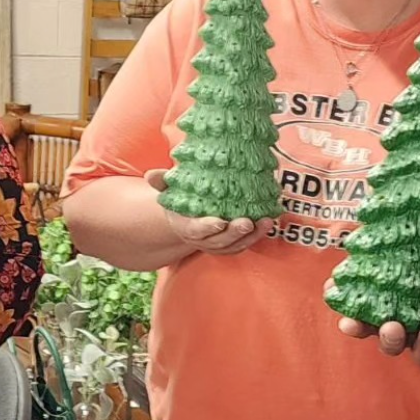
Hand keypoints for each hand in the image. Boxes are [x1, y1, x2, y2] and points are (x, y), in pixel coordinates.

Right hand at [146, 168, 276, 256]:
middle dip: (234, 233)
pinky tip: (269, 221)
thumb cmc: (180, 200)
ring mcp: (218, 244)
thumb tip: (150, 175)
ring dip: (252, 236)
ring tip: (266, 222)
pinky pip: (245, 243)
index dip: (207, 227)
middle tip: (247, 222)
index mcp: (186, 227)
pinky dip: (258, 235)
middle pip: (219, 241)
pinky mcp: (232, 244)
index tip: (219, 221)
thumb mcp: (169, 190)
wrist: (187, 217)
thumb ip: (161, 183)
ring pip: (235, 245)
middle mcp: (203, 240)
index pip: (196, 231)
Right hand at [337, 245, 419, 366]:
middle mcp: (402, 330)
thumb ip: (367, 263)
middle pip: (391, 344)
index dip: (354, 327)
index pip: (362, 325)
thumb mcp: (389, 260)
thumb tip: (340, 267)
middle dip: (390, 339)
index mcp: (380, 314)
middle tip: (392, 328)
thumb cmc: (411, 266)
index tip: (348, 323)